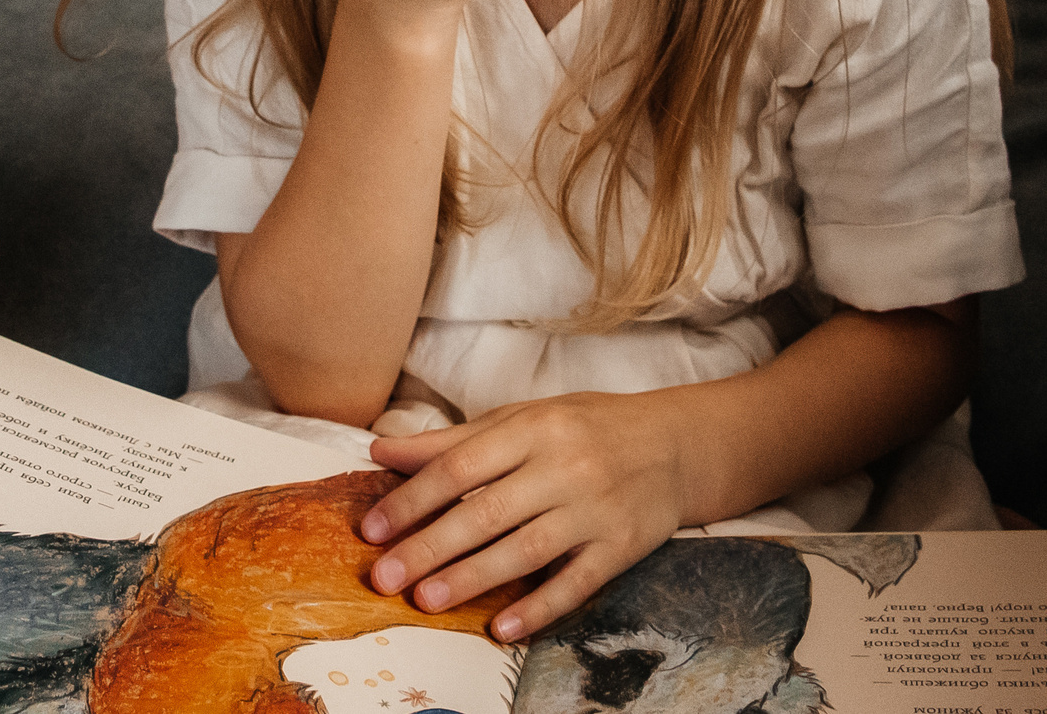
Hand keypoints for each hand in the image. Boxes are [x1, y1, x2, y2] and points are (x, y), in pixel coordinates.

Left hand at [358, 390, 709, 642]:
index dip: (412, 499)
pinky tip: (502, 628)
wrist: (674, 444)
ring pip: (525, 550)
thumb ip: (453, 440)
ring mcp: (595, 509)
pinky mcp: (621, 546)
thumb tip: (382, 452)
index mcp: (532, 429)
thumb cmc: (584, 428)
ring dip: (472, 578)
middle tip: (385, 577)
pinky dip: (538, 608)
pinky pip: (575, 584)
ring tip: (427, 601)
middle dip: (429, 547)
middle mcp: (564, 467)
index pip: (459, 466)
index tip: (371, 529)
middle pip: (486, 511)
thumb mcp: (522, 418)